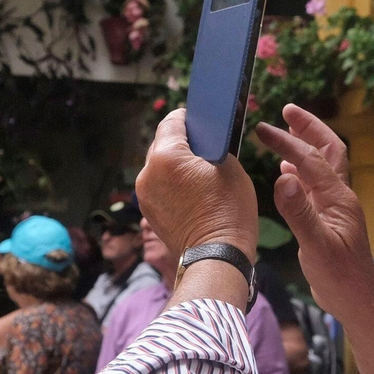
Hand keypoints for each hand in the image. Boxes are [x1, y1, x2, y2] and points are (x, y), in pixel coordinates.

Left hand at [135, 110, 257, 260]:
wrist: (216, 256)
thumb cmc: (228, 211)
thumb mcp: (230, 166)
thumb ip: (213, 144)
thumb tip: (207, 137)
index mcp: (166, 156)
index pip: (171, 121)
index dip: (188, 117)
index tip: (200, 120)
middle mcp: (148, 173)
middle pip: (162, 143)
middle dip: (181, 141)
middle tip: (204, 147)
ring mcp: (144, 194)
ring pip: (158, 165)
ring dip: (175, 163)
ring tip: (198, 171)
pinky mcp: (147, 210)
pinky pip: (158, 185)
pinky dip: (171, 182)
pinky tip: (190, 189)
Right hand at [255, 106, 373, 323]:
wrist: (358, 300)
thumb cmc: (341, 277)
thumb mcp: (317, 246)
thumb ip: (299, 213)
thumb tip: (283, 177)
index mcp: (337, 198)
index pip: (311, 159)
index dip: (288, 141)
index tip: (263, 128)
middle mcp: (338, 196)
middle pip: (328, 150)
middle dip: (309, 128)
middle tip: (287, 111)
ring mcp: (334, 207)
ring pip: (322, 166)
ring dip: (304, 145)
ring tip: (284, 132)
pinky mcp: (327, 219)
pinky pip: (314, 185)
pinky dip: (300, 171)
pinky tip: (286, 172)